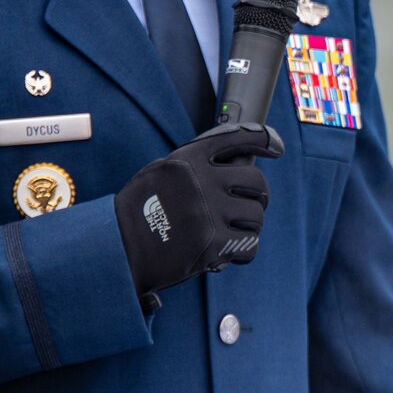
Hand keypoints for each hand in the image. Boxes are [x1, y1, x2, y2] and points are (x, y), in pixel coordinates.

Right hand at [114, 122, 282, 297]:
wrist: (118, 248)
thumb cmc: (135, 213)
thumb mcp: (158, 173)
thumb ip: (190, 167)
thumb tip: (227, 167)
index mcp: (188, 160)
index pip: (237, 138)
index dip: (263, 139)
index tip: (275, 147)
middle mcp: (202, 181)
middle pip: (257, 181)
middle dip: (259, 196)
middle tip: (251, 205)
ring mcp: (209, 212)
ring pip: (256, 216)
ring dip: (250, 227)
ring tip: (234, 234)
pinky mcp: (213, 243)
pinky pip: (249, 245)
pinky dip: (244, 251)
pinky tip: (232, 254)